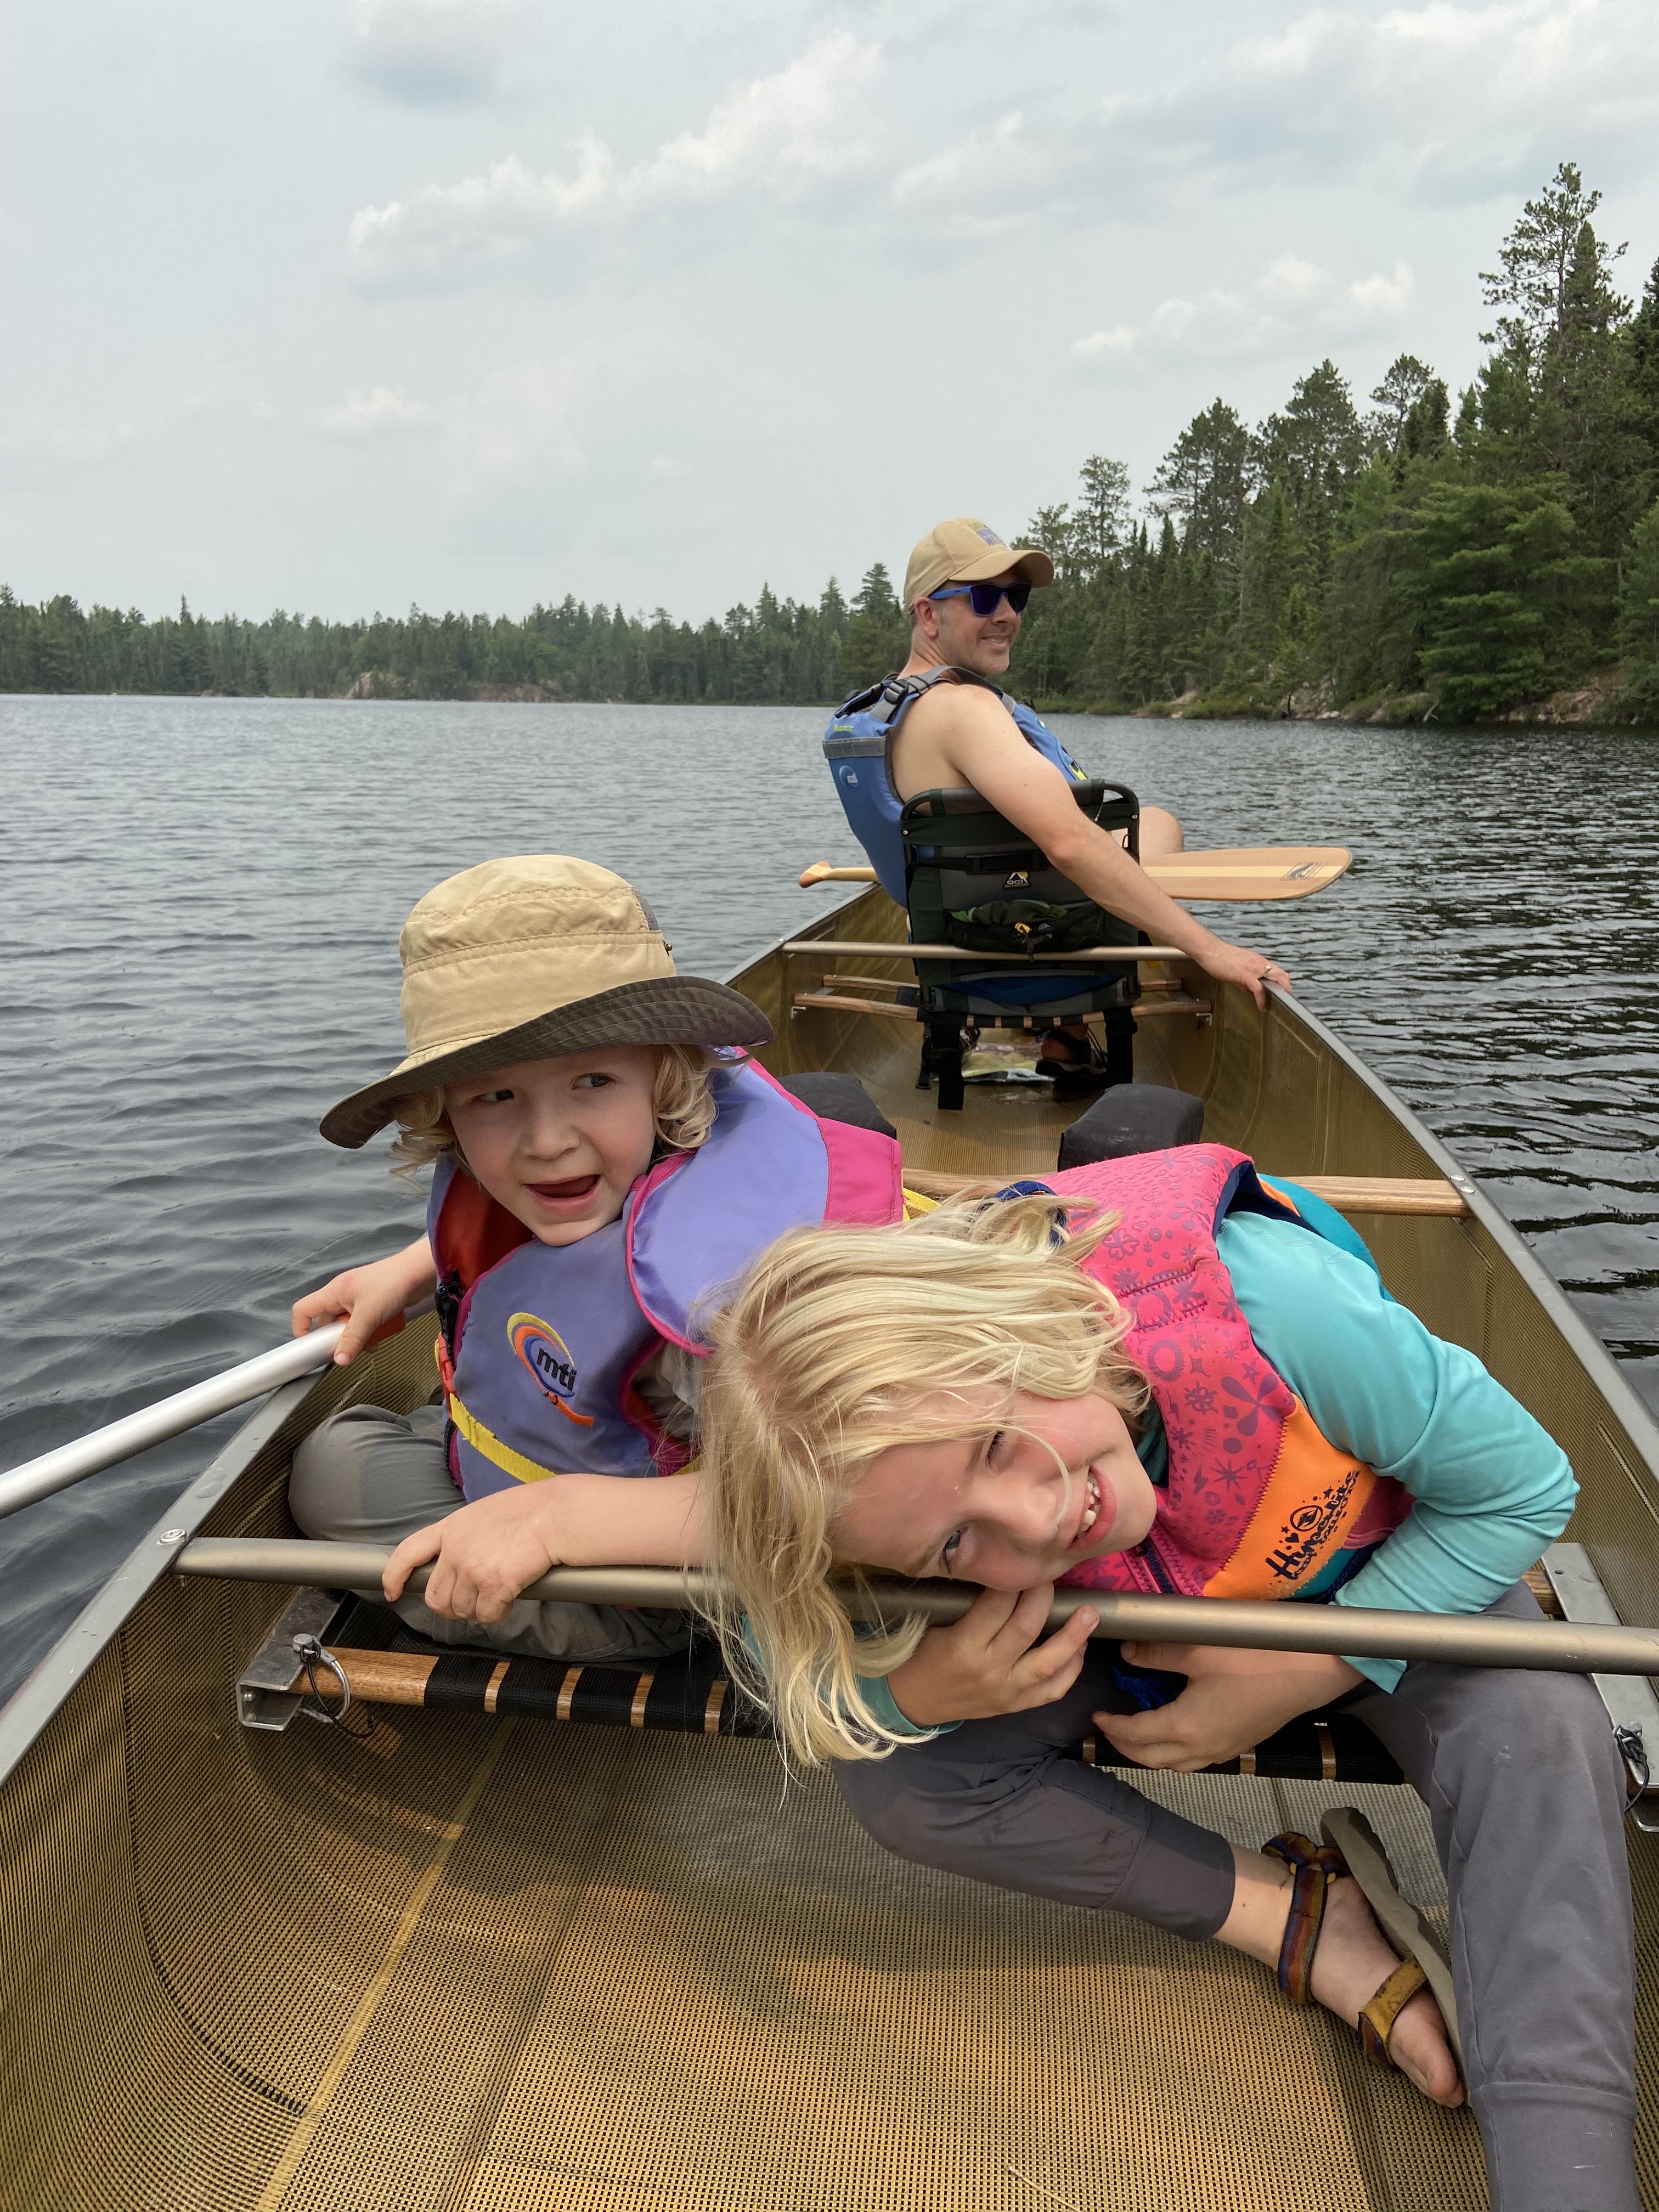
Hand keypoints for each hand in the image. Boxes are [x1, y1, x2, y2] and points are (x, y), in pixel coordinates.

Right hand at [292, 1236, 436, 1364]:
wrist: (420, 1272)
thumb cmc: (392, 1285)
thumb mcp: (368, 1316)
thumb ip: (352, 1339)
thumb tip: (339, 1360)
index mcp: (334, 1292)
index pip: (303, 1309)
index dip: (301, 1329)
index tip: (312, 1347)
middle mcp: (342, 1294)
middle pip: (328, 1322)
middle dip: (339, 1337)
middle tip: (352, 1347)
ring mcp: (358, 1298)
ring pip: (347, 1324)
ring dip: (357, 1336)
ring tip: (373, 1341)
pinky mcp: (373, 1302)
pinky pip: (363, 1321)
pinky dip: (370, 1330)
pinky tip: (382, 1334)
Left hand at [383, 1484, 565, 1622]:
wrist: (557, 1514)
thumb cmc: (532, 1510)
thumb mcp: (485, 1512)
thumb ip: (465, 1535)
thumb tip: (459, 1561)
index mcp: (451, 1527)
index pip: (408, 1553)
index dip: (395, 1576)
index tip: (393, 1591)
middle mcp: (456, 1549)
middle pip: (435, 1596)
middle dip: (451, 1606)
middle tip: (472, 1601)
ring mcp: (472, 1569)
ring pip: (460, 1610)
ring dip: (478, 1609)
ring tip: (498, 1594)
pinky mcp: (494, 1586)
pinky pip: (486, 1615)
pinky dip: (497, 1613)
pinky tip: (510, 1598)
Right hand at [885, 1584, 1096, 1726]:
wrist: (913, 1703)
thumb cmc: (921, 1656)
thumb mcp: (936, 1624)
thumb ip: (968, 1603)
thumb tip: (1005, 1572)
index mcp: (963, 1645)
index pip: (997, 1604)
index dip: (1014, 1580)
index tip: (1024, 1560)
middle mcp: (989, 1669)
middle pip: (1027, 1627)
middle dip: (1045, 1597)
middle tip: (1053, 1576)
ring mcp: (1007, 1691)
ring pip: (1049, 1663)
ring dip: (1073, 1636)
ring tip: (1090, 1613)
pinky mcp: (1016, 1706)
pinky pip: (1051, 1691)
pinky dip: (1071, 1670)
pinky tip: (1080, 1649)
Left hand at [1093, 1642, 1360, 1771]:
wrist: (1308, 1673)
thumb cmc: (1253, 1659)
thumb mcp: (1196, 1649)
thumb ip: (1156, 1653)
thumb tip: (1126, 1653)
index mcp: (1185, 1728)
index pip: (1136, 1735)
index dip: (1112, 1726)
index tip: (1096, 1715)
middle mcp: (1202, 1748)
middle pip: (1152, 1759)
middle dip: (1125, 1746)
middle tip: (1109, 1728)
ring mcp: (1224, 1751)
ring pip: (1176, 1765)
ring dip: (1151, 1753)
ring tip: (1137, 1733)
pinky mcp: (1241, 1745)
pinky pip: (1198, 1760)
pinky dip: (1176, 1753)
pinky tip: (1177, 1732)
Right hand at [1193, 939, 1292, 1011]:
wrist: (1210, 950)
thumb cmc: (1220, 957)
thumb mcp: (1236, 969)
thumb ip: (1244, 980)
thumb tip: (1248, 991)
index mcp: (1258, 960)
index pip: (1277, 970)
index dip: (1284, 981)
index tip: (1284, 991)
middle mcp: (1259, 962)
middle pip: (1281, 975)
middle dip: (1286, 988)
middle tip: (1286, 999)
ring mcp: (1253, 968)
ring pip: (1275, 980)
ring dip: (1279, 993)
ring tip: (1278, 1004)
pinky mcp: (1245, 974)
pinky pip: (1259, 989)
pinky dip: (1262, 999)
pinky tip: (1261, 1006)